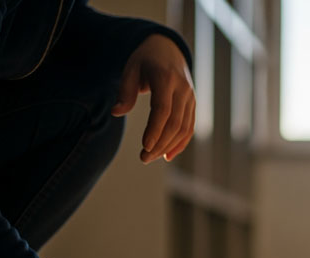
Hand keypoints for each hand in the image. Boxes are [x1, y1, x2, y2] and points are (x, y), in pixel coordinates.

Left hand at [112, 34, 195, 163]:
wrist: (168, 48)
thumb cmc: (145, 60)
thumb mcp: (131, 69)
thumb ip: (125, 91)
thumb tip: (116, 112)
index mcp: (166, 78)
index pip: (163, 109)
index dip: (155, 130)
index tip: (144, 146)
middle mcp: (183, 89)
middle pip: (175, 123)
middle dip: (160, 144)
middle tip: (144, 158)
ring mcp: (191, 97)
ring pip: (184, 128)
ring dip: (168, 146)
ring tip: (151, 157)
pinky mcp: (193, 104)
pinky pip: (189, 127)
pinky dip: (180, 143)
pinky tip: (168, 155)